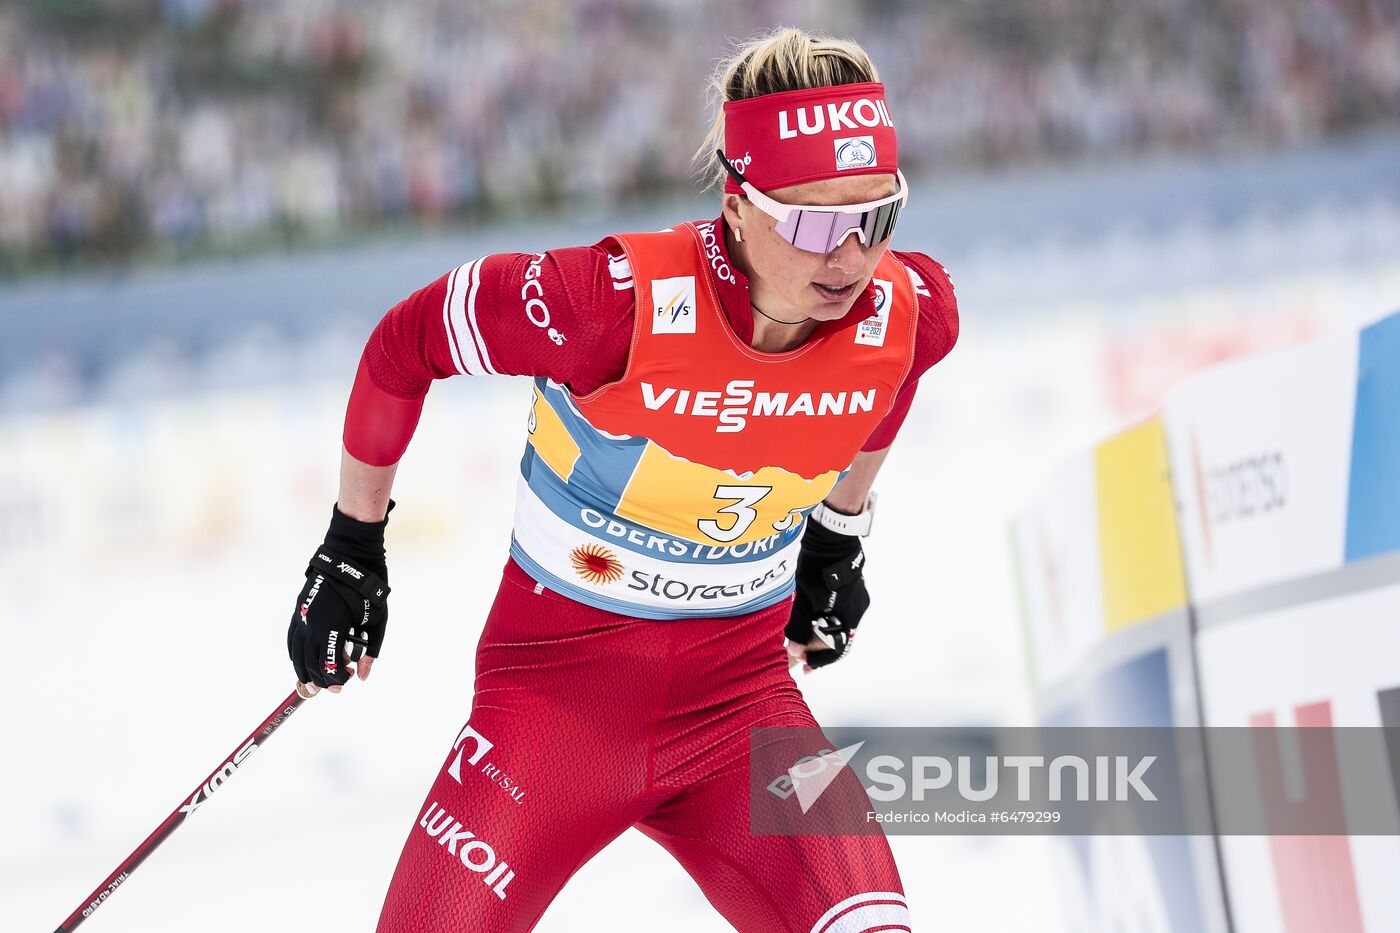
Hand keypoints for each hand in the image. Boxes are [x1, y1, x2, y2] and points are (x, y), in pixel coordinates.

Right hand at [286, 504, 390, 693]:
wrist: (351, 555)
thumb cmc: (368, 589)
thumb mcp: (377, 621)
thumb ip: (370, 651)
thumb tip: (363, 676)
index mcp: (331, 625)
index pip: (327, 664)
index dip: (337, 678)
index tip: (349, 680)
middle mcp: (311, 622)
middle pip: (309, 662)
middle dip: (322, 679)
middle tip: (337, 686)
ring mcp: (302, 615)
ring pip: (296, 653)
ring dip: (305, 670)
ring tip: (317, 681)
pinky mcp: (298, 609)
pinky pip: (292, 638)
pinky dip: (296, 653)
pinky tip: (304, 661)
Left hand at [784, 518, 868, 671]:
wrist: (830, 537)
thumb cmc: (814, 567)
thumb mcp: (803, 600)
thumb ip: (800, 626)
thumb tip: (795, 650)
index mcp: (845, 616)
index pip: (836, 649)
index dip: (820, 659)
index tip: (805, 664)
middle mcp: (855, 609)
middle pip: (839, 638)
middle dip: (820, 648)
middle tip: (804, 654)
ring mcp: (857, 597)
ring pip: (840, 623)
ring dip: (825, 632)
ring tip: (807, 636)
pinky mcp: (853, 586)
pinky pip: (842, 609)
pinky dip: (829, 617)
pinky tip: (816, 615)